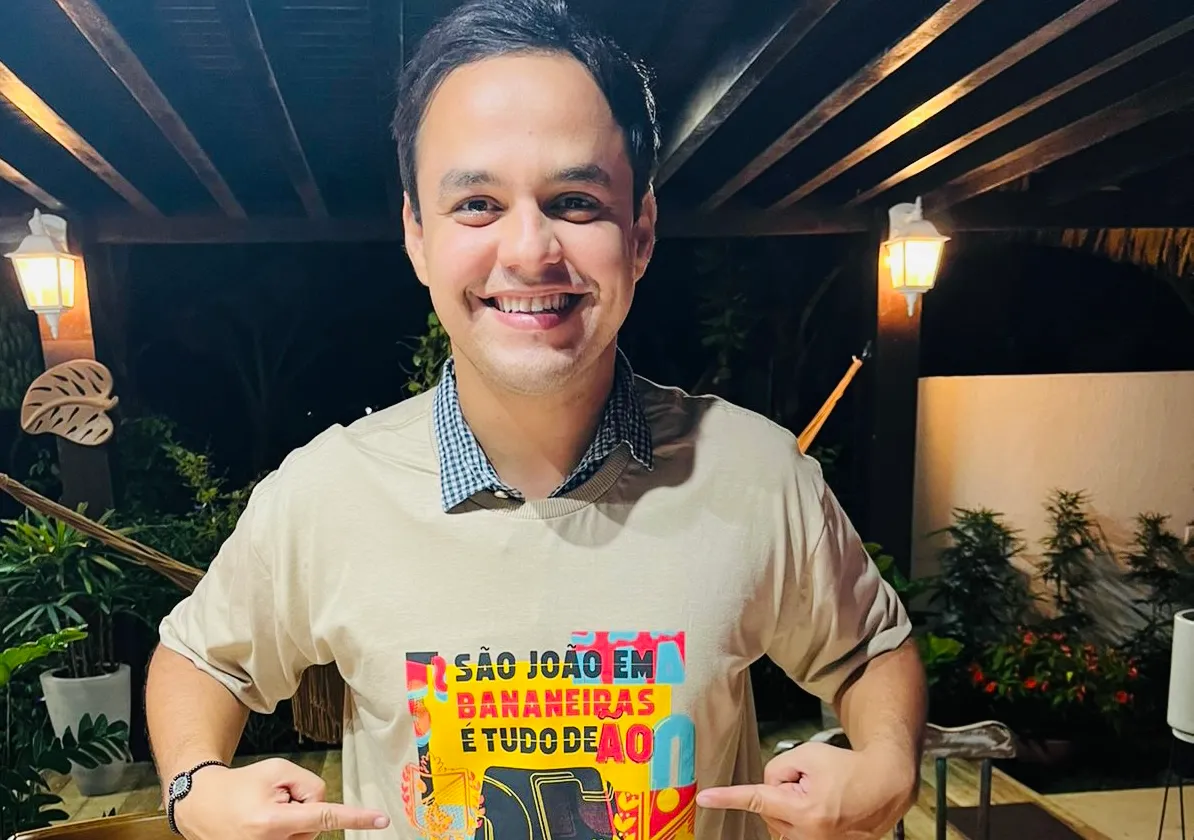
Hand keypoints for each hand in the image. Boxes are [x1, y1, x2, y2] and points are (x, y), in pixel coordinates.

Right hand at [172, 757, 390, 838]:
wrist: (201, 806)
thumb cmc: (241, 785)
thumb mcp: (276, 770)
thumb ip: (309, 784)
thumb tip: (323, 807)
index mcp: (273, 822)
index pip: (324, 816)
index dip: (356, 818)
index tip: (382, 820)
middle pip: (315, 819)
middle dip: (302, 804)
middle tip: (271, 798)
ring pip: (306, 832)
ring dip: (293, 819)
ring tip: (263, 812)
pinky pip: (294, 839)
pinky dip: (287, 830)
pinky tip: (264, 824)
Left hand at [695, 741, 916, 839]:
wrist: (884, 786)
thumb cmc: (849, 768)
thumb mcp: (808, 755)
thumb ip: (776, 769)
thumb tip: (765, 787)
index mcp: (803, 809)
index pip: (755, 800)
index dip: (727, 798)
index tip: (705, 799)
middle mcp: (807, 834)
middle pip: (769, 805)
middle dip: (781, 790)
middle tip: (810, 780)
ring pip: (779, 819)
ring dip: (791, 804)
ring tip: (822, 794)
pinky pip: (793, 829)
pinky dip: (800, 816)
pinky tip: (822, 806)